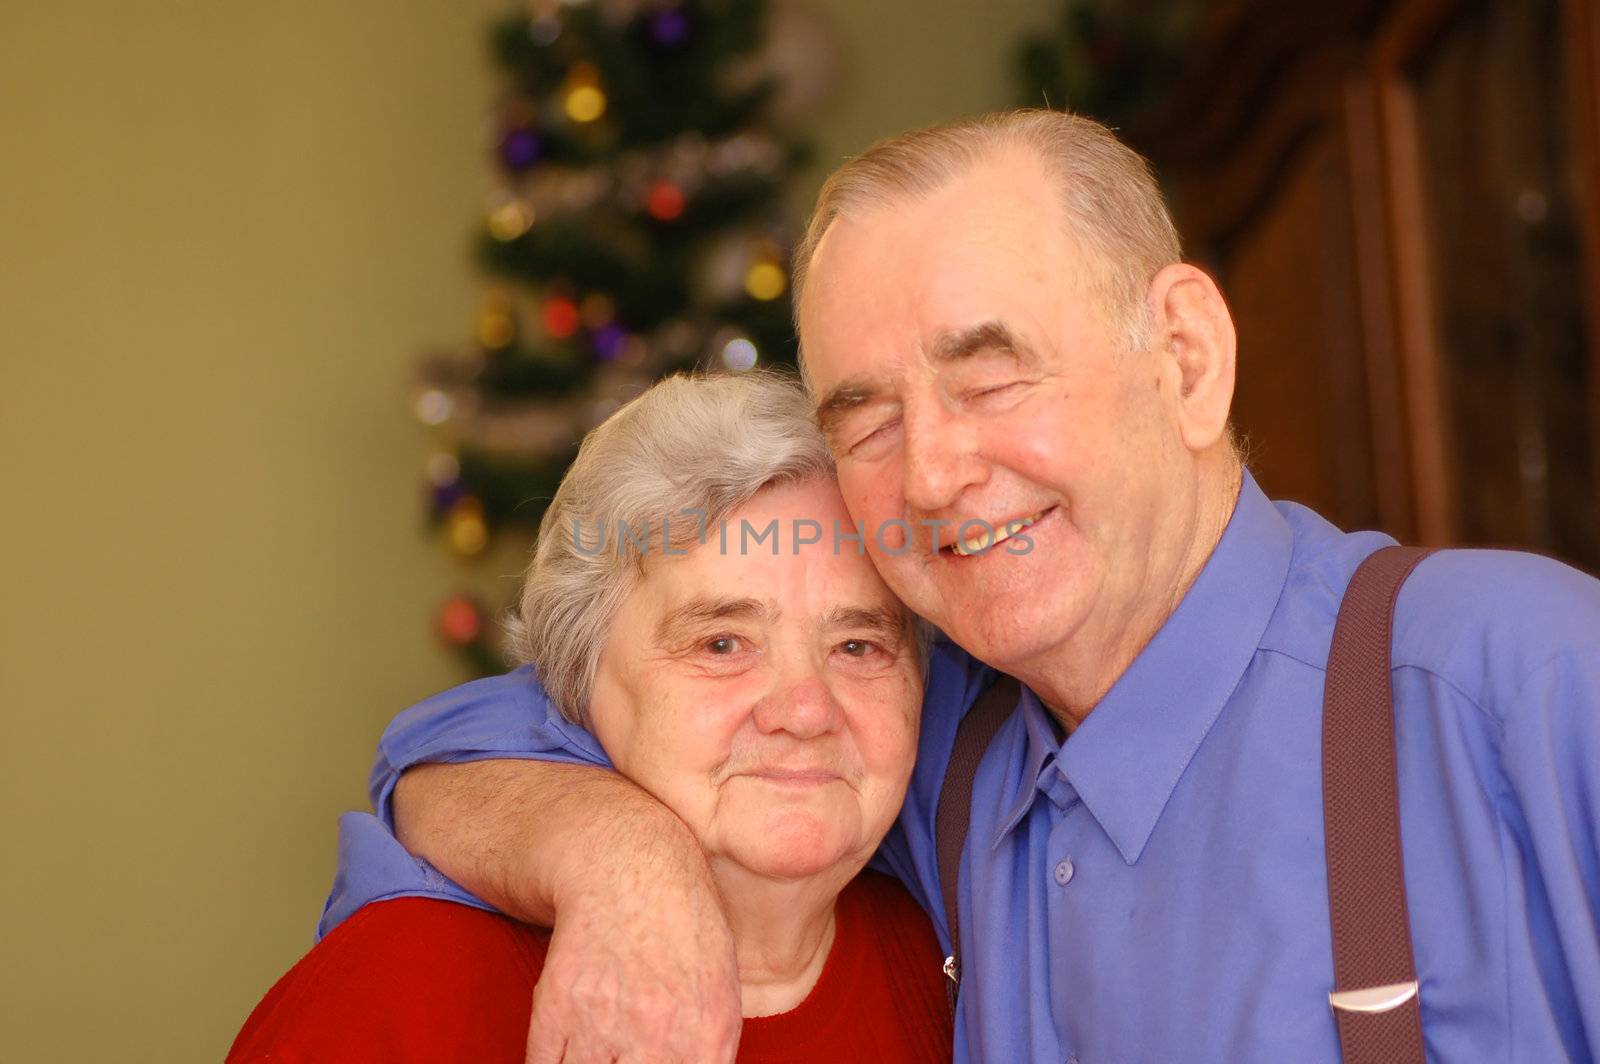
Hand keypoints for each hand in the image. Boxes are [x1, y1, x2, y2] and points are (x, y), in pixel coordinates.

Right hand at [524, 840, 740, 1062]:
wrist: (630, 868)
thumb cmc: (684, 928)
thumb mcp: (721, 991)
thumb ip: (709, 1054)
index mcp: (708, 1037)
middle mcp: (657, 1038)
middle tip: (623, 1063)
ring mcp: (603, 1026)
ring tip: (602, 1057)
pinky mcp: (556, 1011)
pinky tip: (568, 1057)